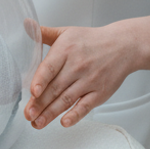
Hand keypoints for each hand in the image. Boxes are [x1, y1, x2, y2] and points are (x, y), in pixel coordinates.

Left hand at [24, 24, 140, 128]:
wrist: (123, 46)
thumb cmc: (91, 41)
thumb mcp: (67, 32)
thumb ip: (45, 33)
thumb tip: (26, 25)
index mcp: (66, 50)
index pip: (50, 67)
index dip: (41, 80)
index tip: (32, 92)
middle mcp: (77, 66)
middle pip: (55, 88)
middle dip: (40, 104)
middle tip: (27, 115)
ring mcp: (89, 81)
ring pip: (67, 100)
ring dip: (51, 113)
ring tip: (37, 123)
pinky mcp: (100, 93)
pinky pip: (86, 106)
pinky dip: (75, 116)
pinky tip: (64, 123)